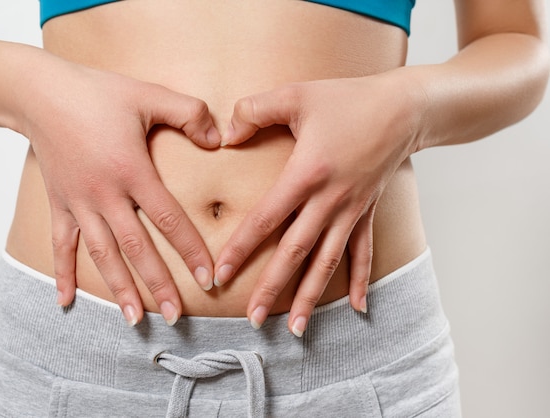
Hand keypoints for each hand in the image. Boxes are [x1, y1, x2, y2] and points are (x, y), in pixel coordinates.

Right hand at [20, 60, 219, 325]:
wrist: (39, 93)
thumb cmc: (96, 93)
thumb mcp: (148, 94)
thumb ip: (189, 114)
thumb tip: (219, 140)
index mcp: (131, 170)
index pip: (168, 219)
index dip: (190, 250)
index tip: (209, 279)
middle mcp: (105, 195)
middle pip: (136, 248)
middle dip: (158, 284)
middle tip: (175, 316)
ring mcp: (79, 203)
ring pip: (101, 254)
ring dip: (118, 288)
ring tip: (135, 319)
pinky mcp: (59, 203)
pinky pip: (60, 244)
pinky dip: (62, 272)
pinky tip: (66, 301)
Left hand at [215, 74, 419, 335]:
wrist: (404, 107)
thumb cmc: (348, 98)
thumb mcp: (296, 94)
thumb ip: (254, 111)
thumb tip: (225, 136)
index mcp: (307, 174)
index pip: (265, 220)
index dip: (241, 249)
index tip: (221, 276)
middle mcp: (330, 200)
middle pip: (295, 252)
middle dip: (271, 287)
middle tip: (252, 319)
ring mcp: (352, 210)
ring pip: (328, 262)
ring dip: (310, 296)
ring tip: (295, 328)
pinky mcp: (368, 211)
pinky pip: (363, 252)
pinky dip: (360, 280)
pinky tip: (356, 307)